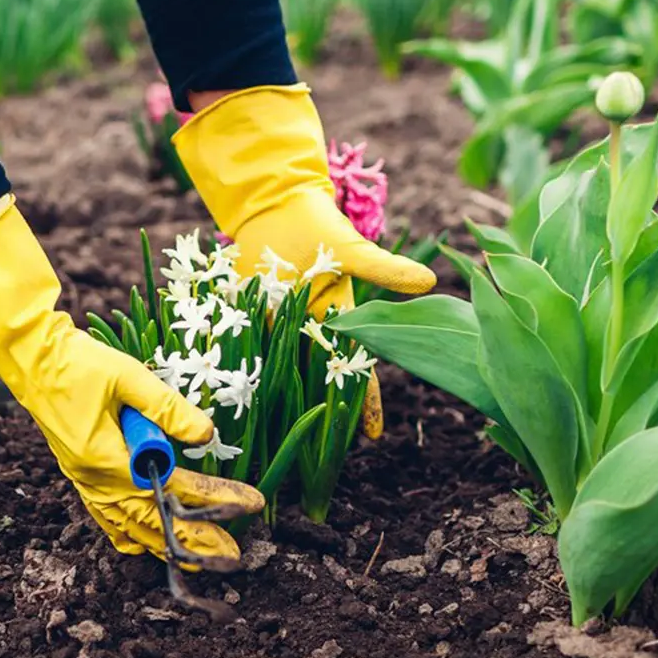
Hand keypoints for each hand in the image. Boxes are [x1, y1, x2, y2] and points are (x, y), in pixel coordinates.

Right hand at [0, 197, 265, 559]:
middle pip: (152, 520)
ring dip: (163, 543)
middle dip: (194, 540)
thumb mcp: (128, 376)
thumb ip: (167, 407)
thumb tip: (207, 433)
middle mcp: (93, 479)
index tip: (249, 504)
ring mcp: (83, 479)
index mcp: (106, 458)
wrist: (29, 358)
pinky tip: (143, 544)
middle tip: (232, 557)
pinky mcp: (78, 472)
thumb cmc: (76, 362)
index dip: (214, 498)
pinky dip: (127, 533)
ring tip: (196, 562)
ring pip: (127, 526)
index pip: (172, 488)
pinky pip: (105, 515)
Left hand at [173, 85, 436, 435]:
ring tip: (272, 439)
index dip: (365, 402)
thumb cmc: (319, 226)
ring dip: (277, 398)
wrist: (275, 206)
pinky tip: (228, 396)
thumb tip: (429, 282)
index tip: (371, 436)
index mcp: (337, 319)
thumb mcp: (352, 250)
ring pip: (282, 368)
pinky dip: (239, 367)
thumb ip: (384, 269)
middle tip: (317, 452)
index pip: (356, 369)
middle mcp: (308, 329)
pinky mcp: (248, 315)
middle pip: (316, 378)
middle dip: (319, 413)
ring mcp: (278, 324)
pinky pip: (245, 346)